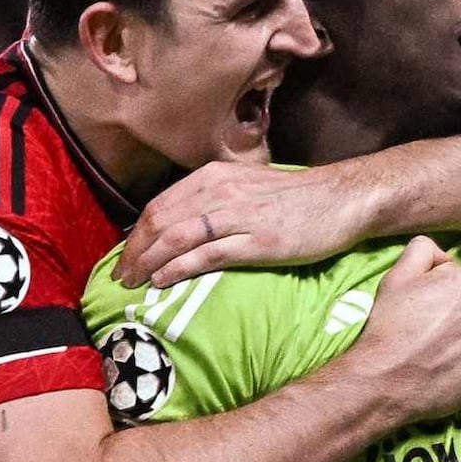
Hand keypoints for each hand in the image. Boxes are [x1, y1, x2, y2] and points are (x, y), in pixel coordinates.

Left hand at [129, 156, 374, 288]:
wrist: (340, 200)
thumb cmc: (294, 198)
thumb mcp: (246, 187)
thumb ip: (213, 201)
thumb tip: (179, 226)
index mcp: (214, 177)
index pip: (160, 205)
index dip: (135, 234)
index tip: (124, 256)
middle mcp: (221, 192)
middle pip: (160, 221)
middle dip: (134, 251)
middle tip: (120, 277)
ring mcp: (238, 216)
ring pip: (177, 238)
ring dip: (148, 263)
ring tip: (134, 283)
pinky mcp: (256, 242)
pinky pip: (206, 255)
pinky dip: (178, 269)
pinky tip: (163, 281)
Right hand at [336, 238, 460, 425]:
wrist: (387, 381)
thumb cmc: (390, 328)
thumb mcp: (396, 276)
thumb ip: (421, 250)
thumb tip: (443, 255)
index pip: (459, 281)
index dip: (439, 295)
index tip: (423, 312)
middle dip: (459, 317)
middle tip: (431, 335)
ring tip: (441, 354)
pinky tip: (451, 370)